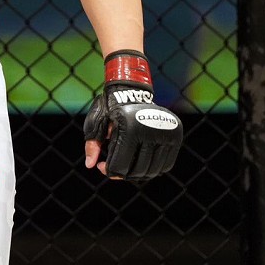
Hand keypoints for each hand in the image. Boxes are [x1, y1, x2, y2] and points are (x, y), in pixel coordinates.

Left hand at [83, 50, 182, 180]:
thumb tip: (89, 165)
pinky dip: (154, 169)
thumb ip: (92, 145)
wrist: (131, 90)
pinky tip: (141, 163)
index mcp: (130, 129)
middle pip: (138, 171)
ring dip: (138, 174)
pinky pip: (166, 165)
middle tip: (115, 169)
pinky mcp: (175, 135)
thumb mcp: (96, 123)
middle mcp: (150, 130)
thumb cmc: (110, 108)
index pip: (120, 165)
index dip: (109, 171)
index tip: (103, 167)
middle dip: (123, 174)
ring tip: (128, 167)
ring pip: (153, 171)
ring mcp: (166, 133)